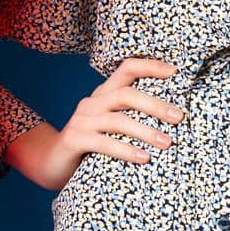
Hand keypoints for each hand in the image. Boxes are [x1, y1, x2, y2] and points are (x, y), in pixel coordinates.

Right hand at [29, 57, 184, 191]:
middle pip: (126, 94)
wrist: (51, 163)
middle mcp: (92, 102)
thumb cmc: (91, 145)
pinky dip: (125, 150)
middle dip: (155, 105)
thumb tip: (173, 117)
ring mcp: (81, 120)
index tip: (175, 73)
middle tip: (179, 118)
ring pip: (117, 119)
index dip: (150, 66)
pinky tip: (143, 158)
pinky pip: (102, 142)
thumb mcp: (110, 126)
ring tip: (167, 143)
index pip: (127, 68)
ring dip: (145, 131)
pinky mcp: (73, 140)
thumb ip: (131, 117)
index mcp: (103, 94)